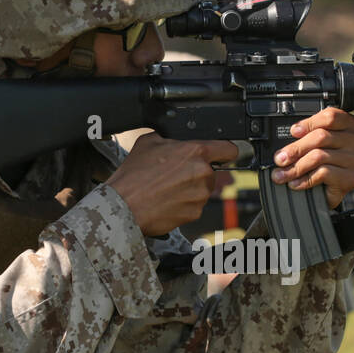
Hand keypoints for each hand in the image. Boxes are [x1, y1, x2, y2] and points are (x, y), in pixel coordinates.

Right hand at [108, 133, 238, 235]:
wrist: (124, 207)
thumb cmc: (133, 176)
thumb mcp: (149, 142)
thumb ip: (171, 139)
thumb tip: (175, 141)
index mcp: (195, 152)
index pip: (229, 149)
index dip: (224, 152)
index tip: (220, 155)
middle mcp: (203, 173)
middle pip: (211, 171)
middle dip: (197, 172)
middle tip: (175, 174)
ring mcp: (200, 196)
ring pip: (203, 189)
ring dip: (190, 189)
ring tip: (167, 189)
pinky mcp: (195, 213)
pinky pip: (194, 206)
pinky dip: (184, 204)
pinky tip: (166, 201)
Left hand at [269, 106, 353, 208]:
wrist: (328, 192)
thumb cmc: (320, 164)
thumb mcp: (313, 145)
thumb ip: (304, 137)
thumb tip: (283, 148)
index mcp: (348, 125)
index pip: (330, 117)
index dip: (309, 123)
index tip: (293, 132)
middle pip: (322, 137)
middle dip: (296, 149)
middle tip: (280, 159)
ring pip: (320, 156)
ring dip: (296, 167)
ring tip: (282, 175)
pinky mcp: (351, 178)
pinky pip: (324, 173)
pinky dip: (305, 179)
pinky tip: (295, 183)